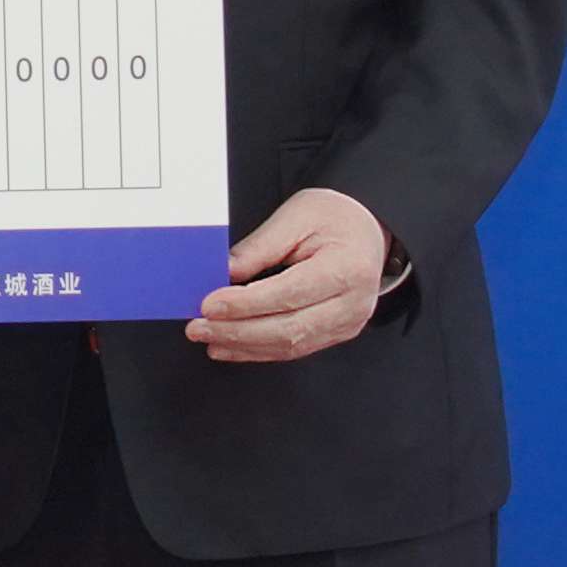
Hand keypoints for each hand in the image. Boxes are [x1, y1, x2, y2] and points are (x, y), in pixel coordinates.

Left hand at [188, 186, 391, 363]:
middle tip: (199, 327)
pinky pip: (294, 348)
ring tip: (208, 337)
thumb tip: (224, 274)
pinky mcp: (336, 333)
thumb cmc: (336, 217)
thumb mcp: (297, 216)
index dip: (246, 304)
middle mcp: (353, 303)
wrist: (367, 229)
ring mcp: (347, 323)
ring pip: (290, 345)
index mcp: (347, 268)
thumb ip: (260, 247)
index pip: (289, 294)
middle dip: (238, 331)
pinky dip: (259, 350)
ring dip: (244, 345)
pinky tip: (231, 346)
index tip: (210, 305)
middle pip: (288, 328)